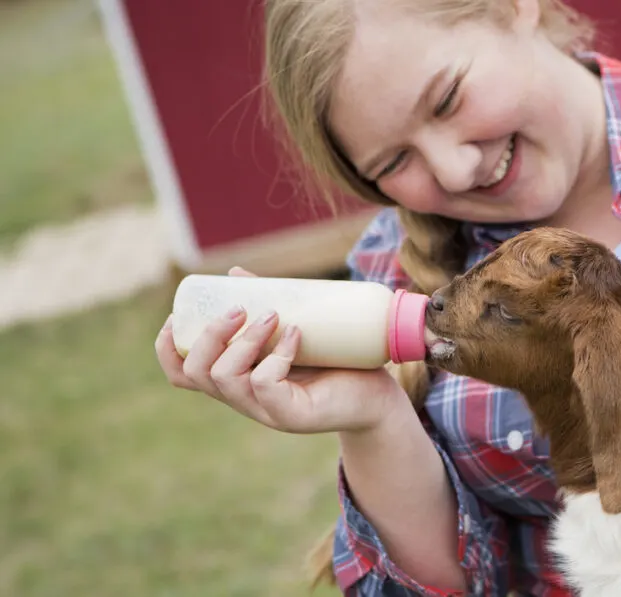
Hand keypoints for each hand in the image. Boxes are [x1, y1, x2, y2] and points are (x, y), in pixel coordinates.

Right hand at [155, 266, 406, 433]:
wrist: (379, 394)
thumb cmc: (337, 361)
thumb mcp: (296, 329)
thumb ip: (267, 305)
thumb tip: (234, 274)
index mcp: (238, 378)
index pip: (182, 373)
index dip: (167, 347)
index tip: (177, 316)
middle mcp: (244, 398)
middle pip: (195, 373)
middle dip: (209, 334)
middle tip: (240, 308)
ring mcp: (265, 410)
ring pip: (224, 378)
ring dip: (243, 340)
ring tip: (272, 317)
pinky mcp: (290, 416)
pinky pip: (264, 385)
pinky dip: (276, 355)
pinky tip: (297, 336)